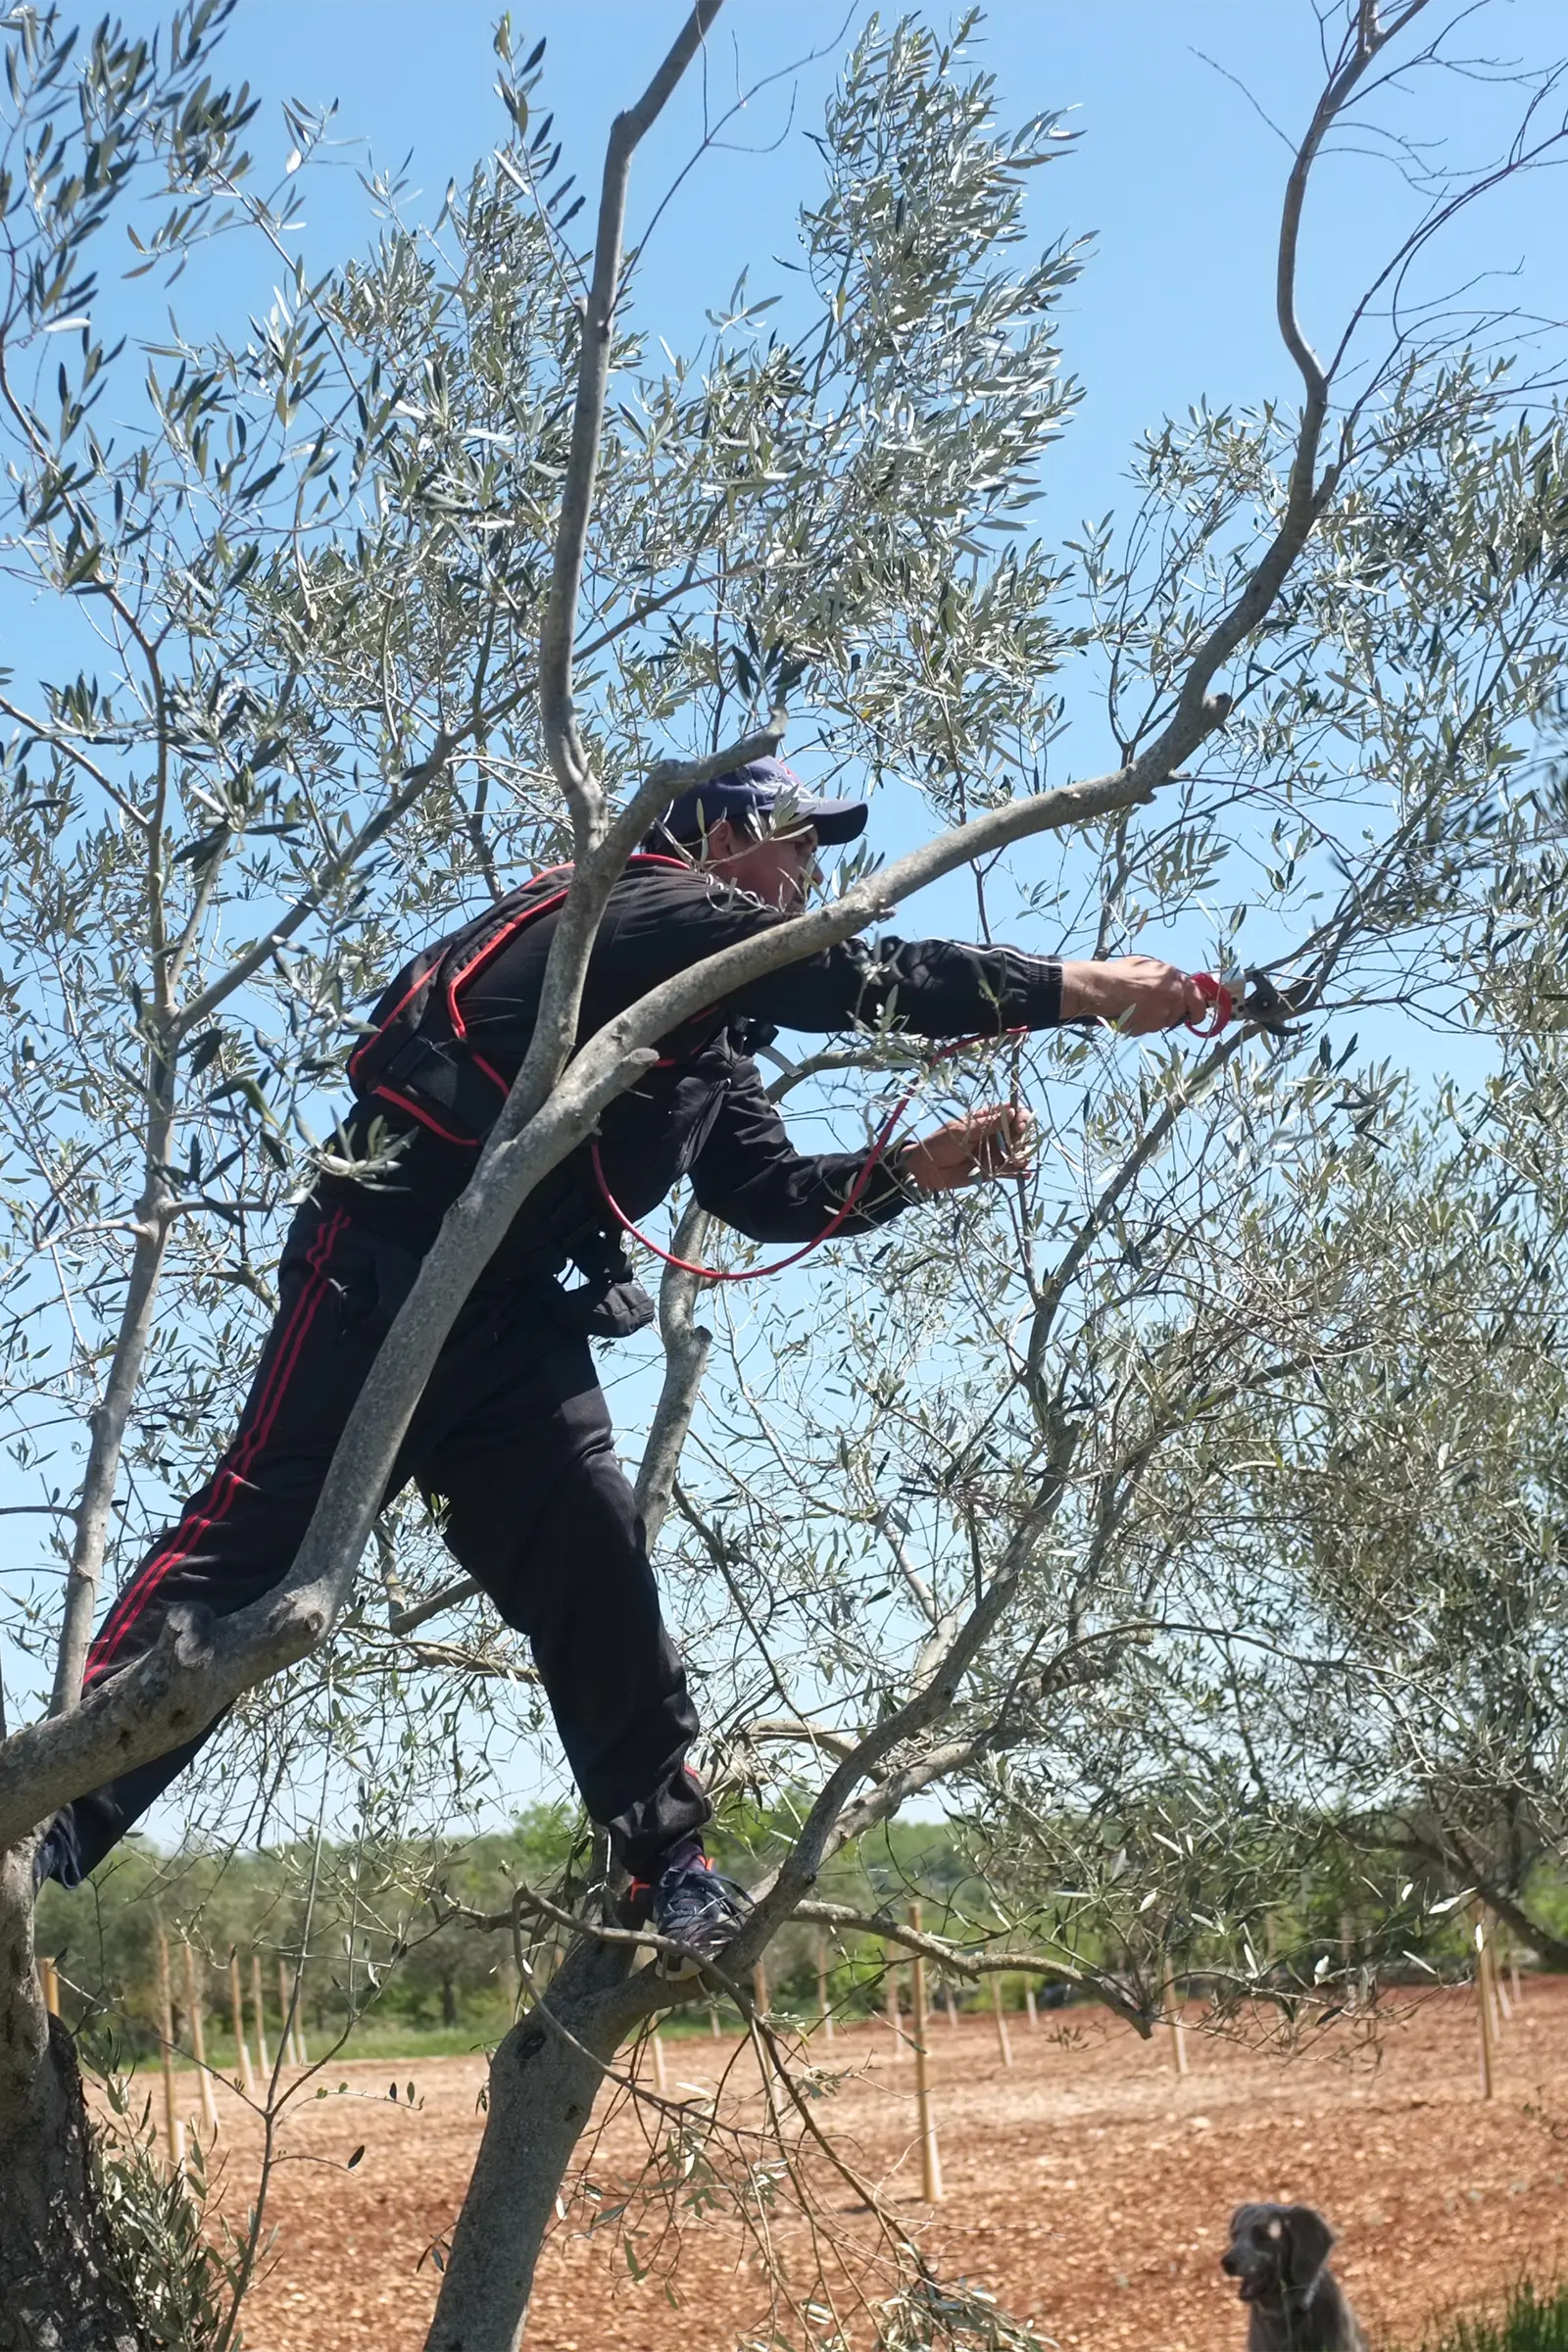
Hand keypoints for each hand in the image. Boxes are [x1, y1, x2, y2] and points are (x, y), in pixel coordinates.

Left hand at [898, 1102, 1036, 1192]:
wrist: (927, 1169)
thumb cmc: (941, 1143)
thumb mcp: (963, 1131)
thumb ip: (988, 1125)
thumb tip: (1013, 1112)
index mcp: (988, 1118)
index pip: (1013, 1112)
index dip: (1022, 1117)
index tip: (1019, 1126)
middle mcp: (996, 1133)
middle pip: (1020, 1132)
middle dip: (1024, 1139)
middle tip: (1017, 1148)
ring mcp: (996, 1152)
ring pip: (1019, 1151)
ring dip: (1023, 1156)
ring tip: (1018, 1163)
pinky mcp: (994, 1170)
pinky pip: (1011, 1170)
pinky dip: (1020, 1172)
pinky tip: (1024, 1174)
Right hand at [1059, 955, 1209, 1034]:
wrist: (1103, 987)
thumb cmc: (1120, 973)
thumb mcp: (1148, 966)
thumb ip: (1166, 978)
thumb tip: (1174, 986)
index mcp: (1174, 976)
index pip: (1197, 995)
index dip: (1198, 1007)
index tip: (1196, 1015)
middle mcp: (1174, 994)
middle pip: (1182, 1012)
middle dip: (1172, 1015)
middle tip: (1159, 1014)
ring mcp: (1164, 1011)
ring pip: (1165, 1022)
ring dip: (1155, 1020)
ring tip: (1137, 1010)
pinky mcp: (1151, 1025)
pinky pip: (1150, 1029)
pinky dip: (1142, 1026)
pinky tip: (1130, 1016)